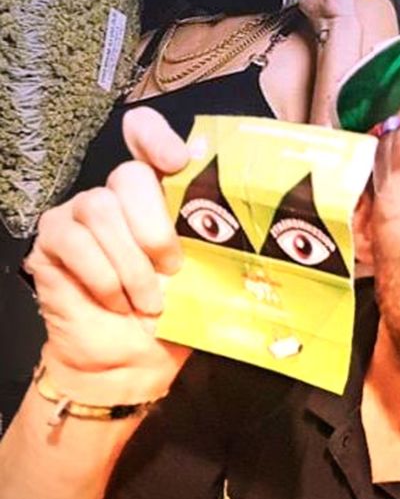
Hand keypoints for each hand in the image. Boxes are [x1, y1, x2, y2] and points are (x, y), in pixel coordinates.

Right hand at [23, 108, 191, 401]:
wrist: (128, 364)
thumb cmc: (172, 316)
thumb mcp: (205, 277)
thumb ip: (215, 241)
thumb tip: (248, 222)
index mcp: (159, 192)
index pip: (143, 133)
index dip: (155, 137)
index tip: (178, 161)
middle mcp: (117, 193)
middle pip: (129, 174)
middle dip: (155, 227)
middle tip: (172, 270)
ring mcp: (80, 212)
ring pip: (101, 208)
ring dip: (130, 264)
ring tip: (148, 301)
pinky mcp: (53, 238)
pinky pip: (75, 241)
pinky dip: (102, 278)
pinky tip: (116, 303)